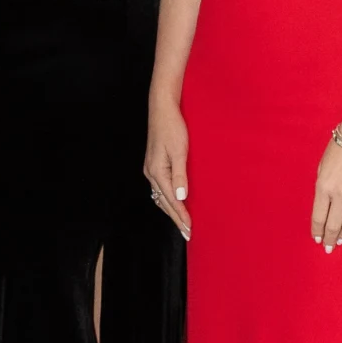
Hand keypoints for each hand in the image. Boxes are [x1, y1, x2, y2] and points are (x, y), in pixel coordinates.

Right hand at [145, 97, 191, 239]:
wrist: (162, 109)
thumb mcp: (179, 150)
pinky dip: (168, 200)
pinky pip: (161, 188)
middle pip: (164, 202)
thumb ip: (180, 175)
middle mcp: (151, 173)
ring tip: (182, 223)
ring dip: (171, 211)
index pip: (171, 200)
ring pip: (161, 197)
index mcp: (157, 171)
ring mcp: (151, 169)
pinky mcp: (155, 164)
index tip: (190, 229)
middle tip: (188, 233)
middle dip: (176, 218)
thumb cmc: (173, 127)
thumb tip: (180, 196)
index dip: (181, 216)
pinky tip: (175, 202)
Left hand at [312, 128, 341, 250]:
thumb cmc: (339, 148)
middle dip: (330, 239)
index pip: (319, 218)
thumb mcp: (322, 168)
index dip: (318, 231)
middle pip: (334, 225)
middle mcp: (340, 195)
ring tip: (341, 241)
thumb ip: (322, 189)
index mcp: (324, 188)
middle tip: (328, 247)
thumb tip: (325, 207)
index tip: (317, 239)